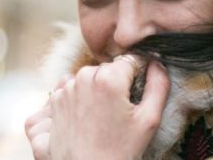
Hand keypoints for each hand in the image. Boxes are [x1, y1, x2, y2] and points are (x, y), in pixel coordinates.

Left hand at [26, 57, 169, 159]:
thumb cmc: (119, 151)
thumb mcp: (149, 120)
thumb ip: (158, 85)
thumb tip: (157, 63)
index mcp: (109, 78)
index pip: (129, 61)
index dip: (137, 75)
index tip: (135, 94)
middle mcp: (83, 78)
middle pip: (108, 68)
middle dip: (115, 83)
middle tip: (119, 111)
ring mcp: (66, 89)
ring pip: (89, 77)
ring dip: (96, 90)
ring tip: (102, 117)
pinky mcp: (54, 101)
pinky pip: (71, 88)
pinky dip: (79, 97)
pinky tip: (86, 118)